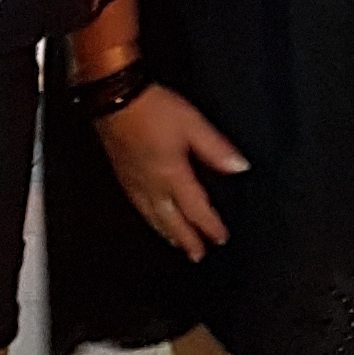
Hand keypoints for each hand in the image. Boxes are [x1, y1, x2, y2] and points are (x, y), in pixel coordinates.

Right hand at [94, 81, 248, 253]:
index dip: (209, 226)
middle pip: (172, 220)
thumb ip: (215, 148)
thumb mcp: (192, 124)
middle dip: (186, 239)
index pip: (196, 208)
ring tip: (176, 244)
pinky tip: (151, 218)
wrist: (113, 98)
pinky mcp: (122, 176)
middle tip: (197, 256)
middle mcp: (152, 186)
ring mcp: (134, 183)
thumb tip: (240, 167)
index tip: (220, 239)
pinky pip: (138, 207)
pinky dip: (149, 219)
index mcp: (172, 175)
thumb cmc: (154, 109)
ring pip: (152, 217)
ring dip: (167, 233)